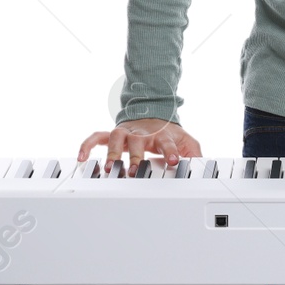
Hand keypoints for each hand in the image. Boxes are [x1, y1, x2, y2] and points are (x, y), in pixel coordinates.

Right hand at [77, 118, 202, 177]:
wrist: (153, 114)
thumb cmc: (168, 133)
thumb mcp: (186, 141)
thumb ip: (194, 153)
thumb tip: (202, 167)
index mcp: (162, 135)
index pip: (167, 142)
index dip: (171, 151)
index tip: (173, 161)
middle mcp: (142, 133)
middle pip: (137, 141)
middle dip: (135, 156)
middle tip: (134, 170)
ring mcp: (126, 132)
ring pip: (116, 138)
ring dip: (112, 152)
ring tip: (109, 167)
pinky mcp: (113, 134)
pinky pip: (97, 137)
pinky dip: (87, 145)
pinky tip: (82, 157)